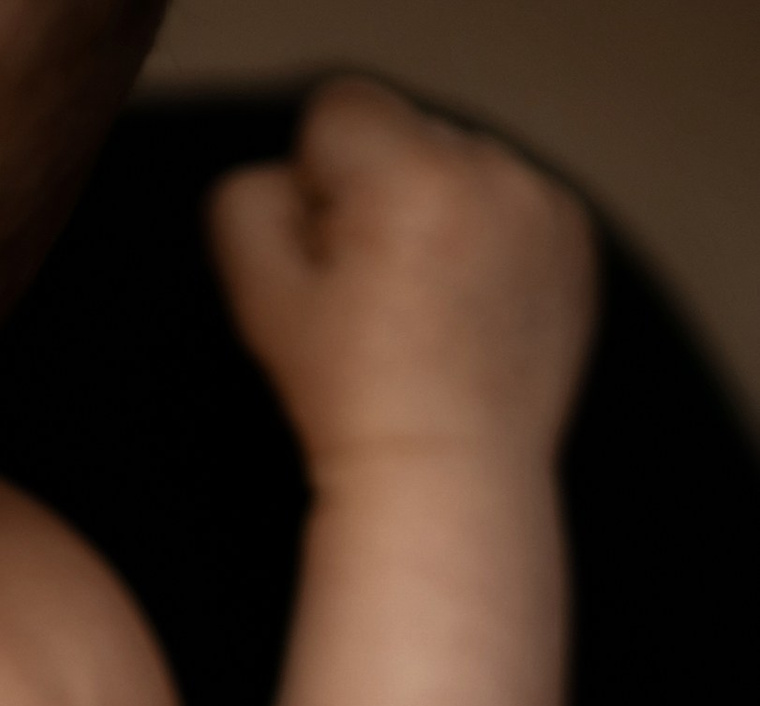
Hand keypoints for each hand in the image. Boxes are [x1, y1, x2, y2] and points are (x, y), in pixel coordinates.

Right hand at [209, 79, 595, 471]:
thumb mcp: (261, 301)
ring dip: (434, 213)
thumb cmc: (350, 401)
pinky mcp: (573, 239)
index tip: (330, 259)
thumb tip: (289, 179)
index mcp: (406, 177)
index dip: (316, 184)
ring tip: (421, 309)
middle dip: (378, 193)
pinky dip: (486, 243)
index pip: (339, 110)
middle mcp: (487, 173)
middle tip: (374, 295)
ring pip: (460, 166)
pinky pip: (513, 203)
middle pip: (405, 132)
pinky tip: (464, 315)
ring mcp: (541, 205)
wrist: (447, 478)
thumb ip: (248, 206)